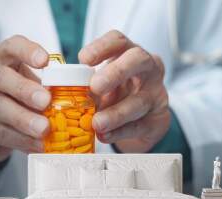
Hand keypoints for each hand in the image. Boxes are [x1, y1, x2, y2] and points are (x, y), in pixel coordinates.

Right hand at [0, 35, 49, 162]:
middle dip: (24, 89)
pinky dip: (20, 139)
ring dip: (23, 119)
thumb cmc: (9, 98)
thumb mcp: (23, 83)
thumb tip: (76, 94)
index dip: (26, 51)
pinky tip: (36, 144)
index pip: (9, 47)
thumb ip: (42, 85)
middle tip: (45, 101)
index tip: (45, 61)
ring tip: (43, 129)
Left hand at [79, 30, 169, 152]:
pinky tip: (105, 135)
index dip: (101, 47)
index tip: (83, 59)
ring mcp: (155, 93)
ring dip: (116, 113)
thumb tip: (64, 93)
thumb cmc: (117, 94)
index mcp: (128, 54)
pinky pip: (140, 126)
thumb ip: (87, 85)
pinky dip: (120, 132)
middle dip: (116, 72)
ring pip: (139, 100)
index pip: (118, 41)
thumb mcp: (102, 84)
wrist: (142, 121)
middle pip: (137, 60)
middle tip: (95, 86)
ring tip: (97, 123)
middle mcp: (147, 69)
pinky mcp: (157, 120)